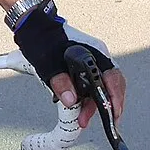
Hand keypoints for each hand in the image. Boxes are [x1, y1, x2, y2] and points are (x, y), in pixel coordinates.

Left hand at [11, 0, 127, 129]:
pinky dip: (90, 97)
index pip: (113, 79)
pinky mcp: (85, 64)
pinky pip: (94, 83)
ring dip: (96, 103)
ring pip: (103, 85)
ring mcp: (93, 60)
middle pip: (112, 84)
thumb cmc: (43, 41)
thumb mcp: (49, 65)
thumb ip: (60, 83)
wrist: (35, 27)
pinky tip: (82, 107)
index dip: (115, 98)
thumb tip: (71, 101)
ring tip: (84, 119)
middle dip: (109, 105)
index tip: (113, 115)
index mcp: (96, 53)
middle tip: (107, 123)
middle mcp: (99, 57)